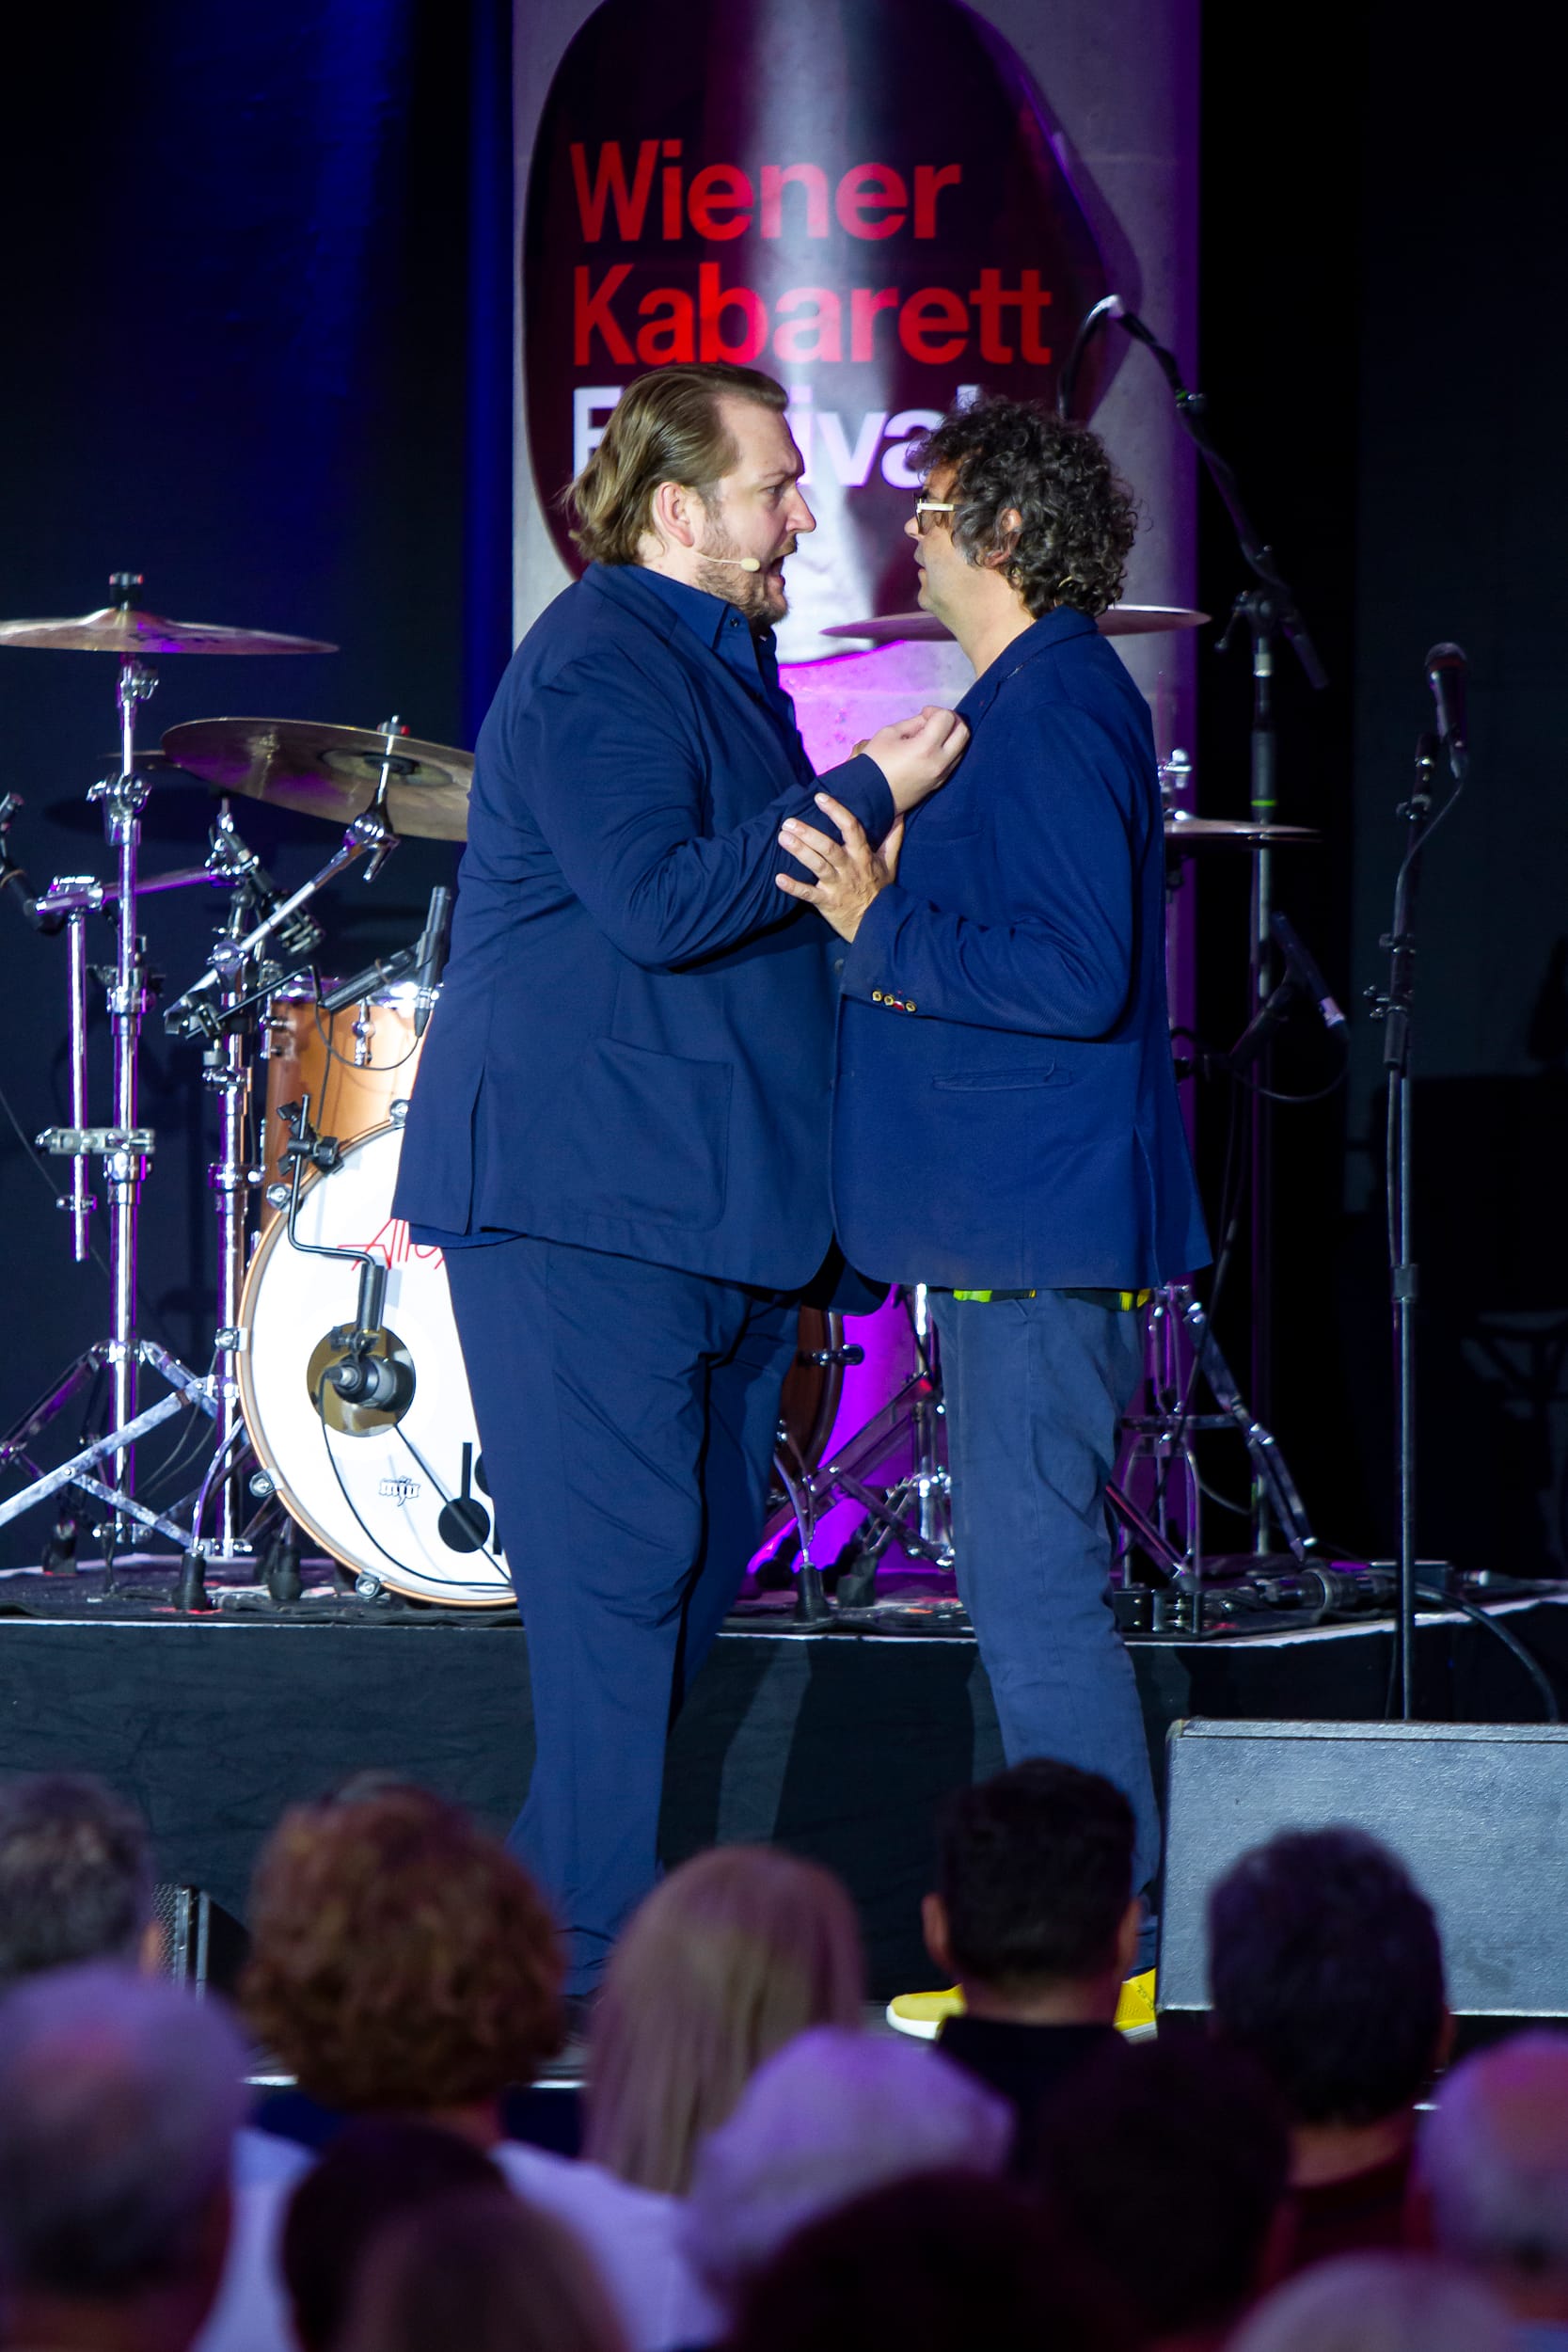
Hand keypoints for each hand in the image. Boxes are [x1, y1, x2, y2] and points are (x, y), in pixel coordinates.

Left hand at [776, 796, 905, 942]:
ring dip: (800, 852)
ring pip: (818, 866)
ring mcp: (837, 886)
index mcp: (863, 857)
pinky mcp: (827, 903)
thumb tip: (899, 814)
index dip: (837, 812)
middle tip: (789, 821)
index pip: (852, 829)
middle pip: (829, 848)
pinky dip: (793, 887)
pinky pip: (808, 894)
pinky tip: (779, 879)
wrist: (878, 924)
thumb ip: (893, 839)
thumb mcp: (889, 864)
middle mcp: (849, 869)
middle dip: (809, 833)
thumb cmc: (880, 891)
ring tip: (782, 838)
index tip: (820, 798)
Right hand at [860, 706, 968, 813]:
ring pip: (962, 748)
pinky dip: (948, 750)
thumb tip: (928, 720)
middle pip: (963, 732)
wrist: (869, 796)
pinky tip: (931, 749)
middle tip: (934, 720)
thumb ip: (914, 722)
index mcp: (926, 747)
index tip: (922, 714)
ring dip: (951, 736)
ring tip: (931, 735)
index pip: (947, 718)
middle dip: (951, 720)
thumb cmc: (875, 763)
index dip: (935, 710)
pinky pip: (953, 762)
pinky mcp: (939, 784)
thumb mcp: (890, 733)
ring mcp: (941, 775)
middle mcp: (939, 762)